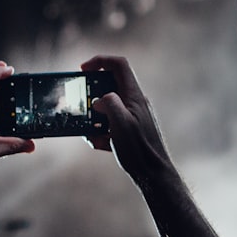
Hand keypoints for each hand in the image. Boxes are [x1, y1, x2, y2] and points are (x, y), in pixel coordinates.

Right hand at [79, 55, 174, 183]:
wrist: (153, 175)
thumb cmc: (140, 150)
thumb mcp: (121, 123)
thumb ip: (109, 104)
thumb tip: (99, 100)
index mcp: (134, 96)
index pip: (119, 65)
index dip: (100, 61)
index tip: (83, 69)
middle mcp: (135, 103)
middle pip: (110, 86)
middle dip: (92, 95)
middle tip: (82, 106)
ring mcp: (133, 116)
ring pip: (108, 107)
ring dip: (94, 118)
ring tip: (90, 132)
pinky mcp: (130, 130)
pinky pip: (110, 124)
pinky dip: (101, 132)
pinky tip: (100, 144)